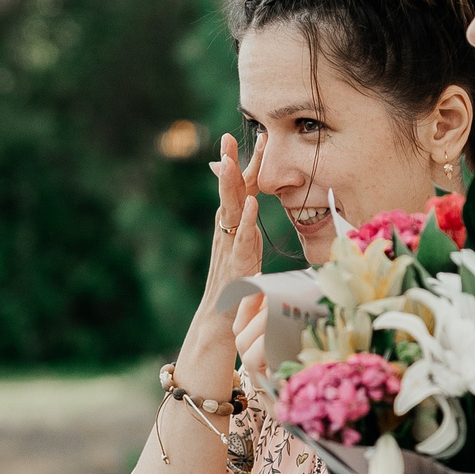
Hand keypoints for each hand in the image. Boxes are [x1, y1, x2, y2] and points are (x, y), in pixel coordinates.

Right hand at [173, 133, 269, 399]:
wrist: (215, 339)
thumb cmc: (234, 304)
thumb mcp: (248, 266)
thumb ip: (252, 244)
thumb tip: (259, 227)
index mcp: (233, 236)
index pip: (241, 195)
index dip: (248, 167)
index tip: (257, 138)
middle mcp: (225, 241)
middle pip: (228, 197)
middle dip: (231, 165)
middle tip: (230, 135)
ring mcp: (227, 255)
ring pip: (227, 215)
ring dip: (230, 186)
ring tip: (231, 159)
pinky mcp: (233, 273)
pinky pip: (239, 245)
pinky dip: (245, 224)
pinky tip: (250, 205)